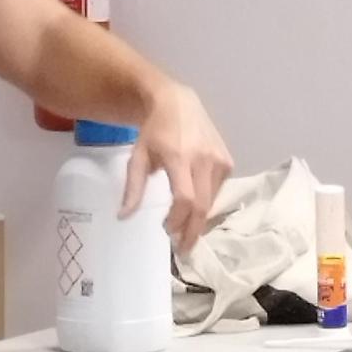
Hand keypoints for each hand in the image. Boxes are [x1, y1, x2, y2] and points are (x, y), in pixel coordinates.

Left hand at [120, 83, 233, 253]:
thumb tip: (124, 217)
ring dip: (199, 218)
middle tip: (183, 249)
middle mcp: (204, 158)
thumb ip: (133, 188)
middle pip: (203, 206)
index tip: (167, 232)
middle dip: (192, 231)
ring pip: (212, 201)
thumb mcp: (137, 156)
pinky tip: (195, 205)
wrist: (177, 102)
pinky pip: (218, 190)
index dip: (178, 220)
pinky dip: (207, 202)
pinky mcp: (227, 160)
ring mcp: (219, 159)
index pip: (186, 198)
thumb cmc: (154, 131)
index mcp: (179, 157)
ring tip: (185, 229)